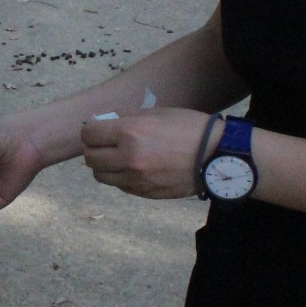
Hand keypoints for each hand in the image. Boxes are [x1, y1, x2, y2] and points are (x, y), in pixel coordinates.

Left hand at [81, 109, 217, 199]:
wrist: (217, 156)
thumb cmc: (189, 128)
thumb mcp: (156, 113)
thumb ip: (125, 118)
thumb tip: (100, 122)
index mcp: (130, 133)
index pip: (88, 134)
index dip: (91, 130)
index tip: (98, 128)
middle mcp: (128, 159)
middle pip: (90, 158)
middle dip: (94, 148)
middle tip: (106, 142)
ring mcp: (136, 180)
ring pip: (101, 176)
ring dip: (104, 165)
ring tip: (119, 156)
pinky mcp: (144, 193)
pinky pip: (119, 185)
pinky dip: (120, 177)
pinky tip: (135, 167)